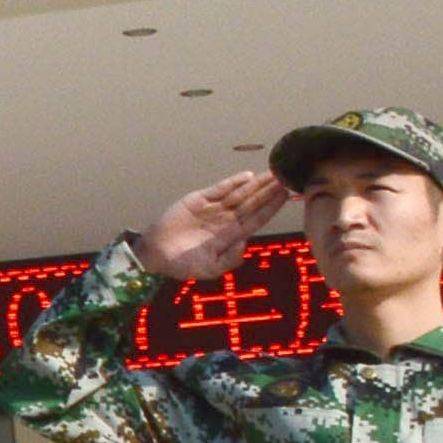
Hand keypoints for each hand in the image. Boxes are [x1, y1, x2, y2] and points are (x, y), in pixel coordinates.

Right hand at [145, 167, 297, 284]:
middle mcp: (225, 219)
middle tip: (286, 178)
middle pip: (252, 203)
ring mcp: (212, 208)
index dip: (271, 207)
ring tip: (273, 174)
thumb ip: (230, 259)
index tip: (287, 196)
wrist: (155, 255)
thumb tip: (245, 243)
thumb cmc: (182, 264)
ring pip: (239, 194)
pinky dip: (232, 183)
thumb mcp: (210, 269)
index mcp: (231, 236)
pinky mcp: (197, 200)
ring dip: (256, 184)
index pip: (257, 218)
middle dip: (269, 191)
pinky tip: (247, 177)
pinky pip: (218, 189)